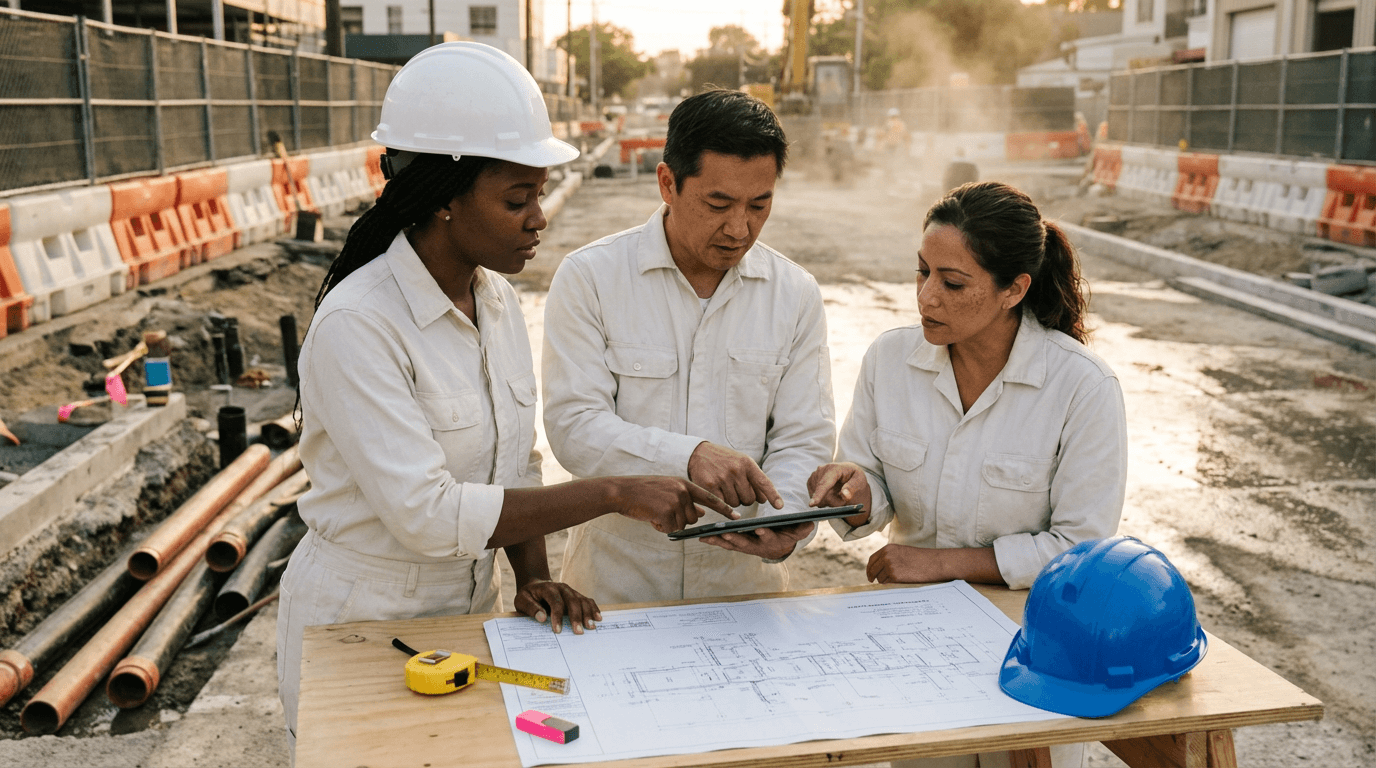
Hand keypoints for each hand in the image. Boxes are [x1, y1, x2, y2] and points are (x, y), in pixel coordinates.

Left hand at [514, 579, 600, 634]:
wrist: (536, 586)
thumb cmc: (528, 596)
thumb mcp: (522, 600)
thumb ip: (530, 608)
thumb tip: (542, 618)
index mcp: (548, 588)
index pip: (555, 601)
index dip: (557, 616)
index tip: (557, 630)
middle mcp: (562, 587)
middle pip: (572, 600)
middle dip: (576, 616)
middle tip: (578, 632)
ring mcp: (571, 591)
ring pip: (582, 600)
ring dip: (587, 614)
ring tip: (591, 627)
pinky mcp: (576, 596)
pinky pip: (587, 601)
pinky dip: (593, 609)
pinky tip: (598, 618)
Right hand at [608, 476, 734, 532]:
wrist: (621, 491)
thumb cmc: (642, 492)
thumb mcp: (667, 490)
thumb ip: (685, 499)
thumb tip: (701, 513)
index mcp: (684, 483)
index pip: (710, 497)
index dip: (724, 509)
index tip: (737, 517)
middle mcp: (683, 491)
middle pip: (694, 517)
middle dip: (679, 519)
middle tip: (661, 512)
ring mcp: (675, 501)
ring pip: (682, 524)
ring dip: (669, 523)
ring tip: (654, 512)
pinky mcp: (666, 511)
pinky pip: (671, 529)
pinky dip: (661, 527)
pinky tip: (651, 517)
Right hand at [688, 442, 783, 509]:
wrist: (698, 453)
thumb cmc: (724, 460)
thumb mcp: (741, 463)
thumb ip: (753, 479)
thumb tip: (764, 499)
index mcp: (747, 463)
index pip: (763, 482)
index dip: (773, 495)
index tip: (779, 506)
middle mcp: (736, 470)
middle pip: (749, 498)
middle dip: (745, 498)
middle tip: (736, 488)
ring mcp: (723, 478)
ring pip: (736, 503)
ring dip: (732, 500)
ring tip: (725, 488)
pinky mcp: (710, 486)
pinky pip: (723, 505)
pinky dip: (723, 505)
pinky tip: (719, 495)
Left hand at [701, 521, 814, 559]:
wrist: (779, 546)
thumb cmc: (788, 534)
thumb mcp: (798, 531)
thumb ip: (802, 528)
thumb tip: (810, 523)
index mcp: (772, 541)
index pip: (769, 537)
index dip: (765, 534)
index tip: (760, 529)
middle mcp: (757, 546)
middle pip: (745, 543)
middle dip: (736, 539)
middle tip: (728, 535)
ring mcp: (746, 546)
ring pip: (732, 544)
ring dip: (720, 541)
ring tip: (707, 536)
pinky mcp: (737, 545)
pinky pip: (725, 543)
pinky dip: (714, 541)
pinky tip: (702, 537)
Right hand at [807, 462, 871, 526]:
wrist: (847, 473)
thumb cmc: (854, 477)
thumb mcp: (859, 481)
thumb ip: (853, 487)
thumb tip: (845, 495)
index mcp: (834, 468)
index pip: (825, 483)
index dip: (819, 494)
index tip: (812, 504)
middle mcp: (822, 470)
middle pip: (823, 495)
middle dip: (834, 501)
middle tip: (844, 497)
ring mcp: (814, 475)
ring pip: (818, 498)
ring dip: (829, 501)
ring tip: (837, 493)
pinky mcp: (810, 482)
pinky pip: (814, 497)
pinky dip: (822, 499)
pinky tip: (829, 493)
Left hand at [866, 544, 943, 583]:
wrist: (933, 563)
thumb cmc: (920, 558)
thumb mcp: (902, 552)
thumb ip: (890, 556)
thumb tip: (878, 567)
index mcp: (888, 548)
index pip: (872, 559)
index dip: (869, 567)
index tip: (869, 573)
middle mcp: (887, 556)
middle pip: (872, 569)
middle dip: (871, 576)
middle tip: (871, 580)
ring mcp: (890, 566)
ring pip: (879, 577)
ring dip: (884, 580)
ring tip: (896, 578)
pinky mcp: (894, 576)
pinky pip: (886, 582)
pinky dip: (890, 583)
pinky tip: (899, 580)